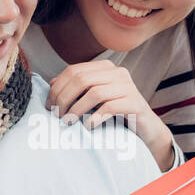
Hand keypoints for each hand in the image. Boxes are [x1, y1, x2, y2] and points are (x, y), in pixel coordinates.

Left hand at [46, 59, 174, 169]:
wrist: (145, 127)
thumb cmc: (115, 112)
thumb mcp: (93, 98)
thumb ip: (76, 88)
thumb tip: (52, 83)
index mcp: (105, 67)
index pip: (74, 70)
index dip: (57, 88)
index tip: (49, 106)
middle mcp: (118, 73)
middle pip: (82, 79)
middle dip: (64, 98)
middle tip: (58, 115)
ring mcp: (128, 87)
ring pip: (94, 93)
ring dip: (77, 109)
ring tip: (69, 121)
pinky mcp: (135, 103)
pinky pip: (110, 107)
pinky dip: (95, 117)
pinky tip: (88, 126)